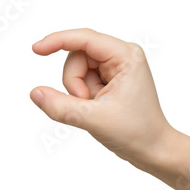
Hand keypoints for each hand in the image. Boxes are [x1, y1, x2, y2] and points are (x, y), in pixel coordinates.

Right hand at [30, 29, 174, 165]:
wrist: (153, 150)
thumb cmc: (137, 132)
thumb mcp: (94, 119)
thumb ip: (62, 106)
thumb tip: (35, 93)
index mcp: (126, 56)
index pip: (85, 38)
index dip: (58, 41)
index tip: (37, 49)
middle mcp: (122, 56)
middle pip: (77, 56)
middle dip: (74, 82)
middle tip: (87, 103)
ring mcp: (115, 68)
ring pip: (77, 69)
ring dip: (77, 91)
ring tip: (95, 108)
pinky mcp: (109, 79)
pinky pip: (81, 80)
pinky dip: (81, 96)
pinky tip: (97, 107)